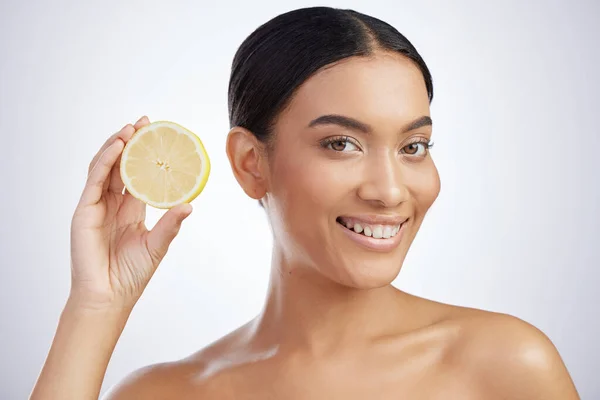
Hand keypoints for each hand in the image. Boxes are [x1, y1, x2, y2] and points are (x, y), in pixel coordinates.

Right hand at [69, 116, 192, 310]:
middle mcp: (112, 203)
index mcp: (129, 209)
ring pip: (104, 167)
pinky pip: (94, 180)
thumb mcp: (157, 244)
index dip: (144, 154)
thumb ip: (170, 224)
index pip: (136, 173)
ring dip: (115, 145)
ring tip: (130, 129)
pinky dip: (105, 162)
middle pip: (119, 164)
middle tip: (144, 123)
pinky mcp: (84, 211)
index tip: (157, 134)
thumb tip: (190, 205)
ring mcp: (96, 205)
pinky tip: (117, 147)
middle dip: (129, 142)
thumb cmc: (132, 274)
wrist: (110, 296)